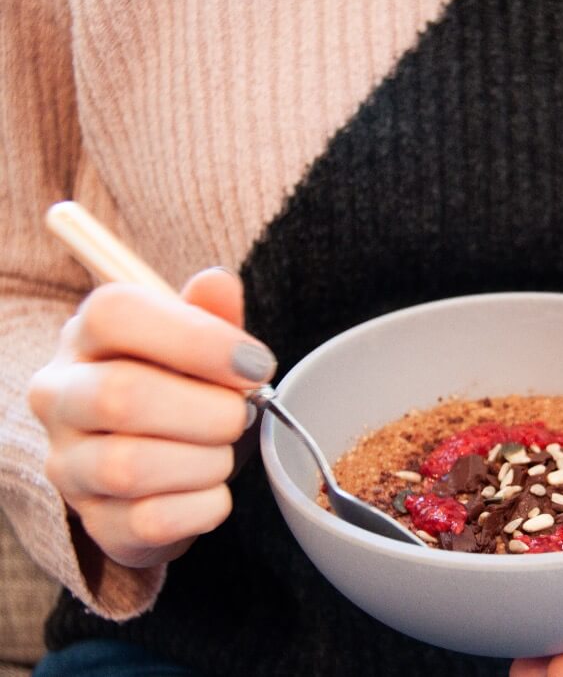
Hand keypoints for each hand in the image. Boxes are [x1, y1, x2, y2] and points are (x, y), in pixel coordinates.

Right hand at [28, 268, 276, 568]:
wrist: (158, 470)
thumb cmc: (181, 390)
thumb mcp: (199, 344)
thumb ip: (210, 314)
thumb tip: (218, 283)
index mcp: (86, 339)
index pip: (115, 314)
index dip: (197, 338)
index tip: (256, 364)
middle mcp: (60, 398)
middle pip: (121, 396)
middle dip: (208, 410)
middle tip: (242, 414)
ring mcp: (69, 465)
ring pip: (130, 466)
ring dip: (206, 460)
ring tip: (223, 451)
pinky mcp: (95, 523)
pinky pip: (151, 520)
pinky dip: (203, 506)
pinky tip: (212, 489)